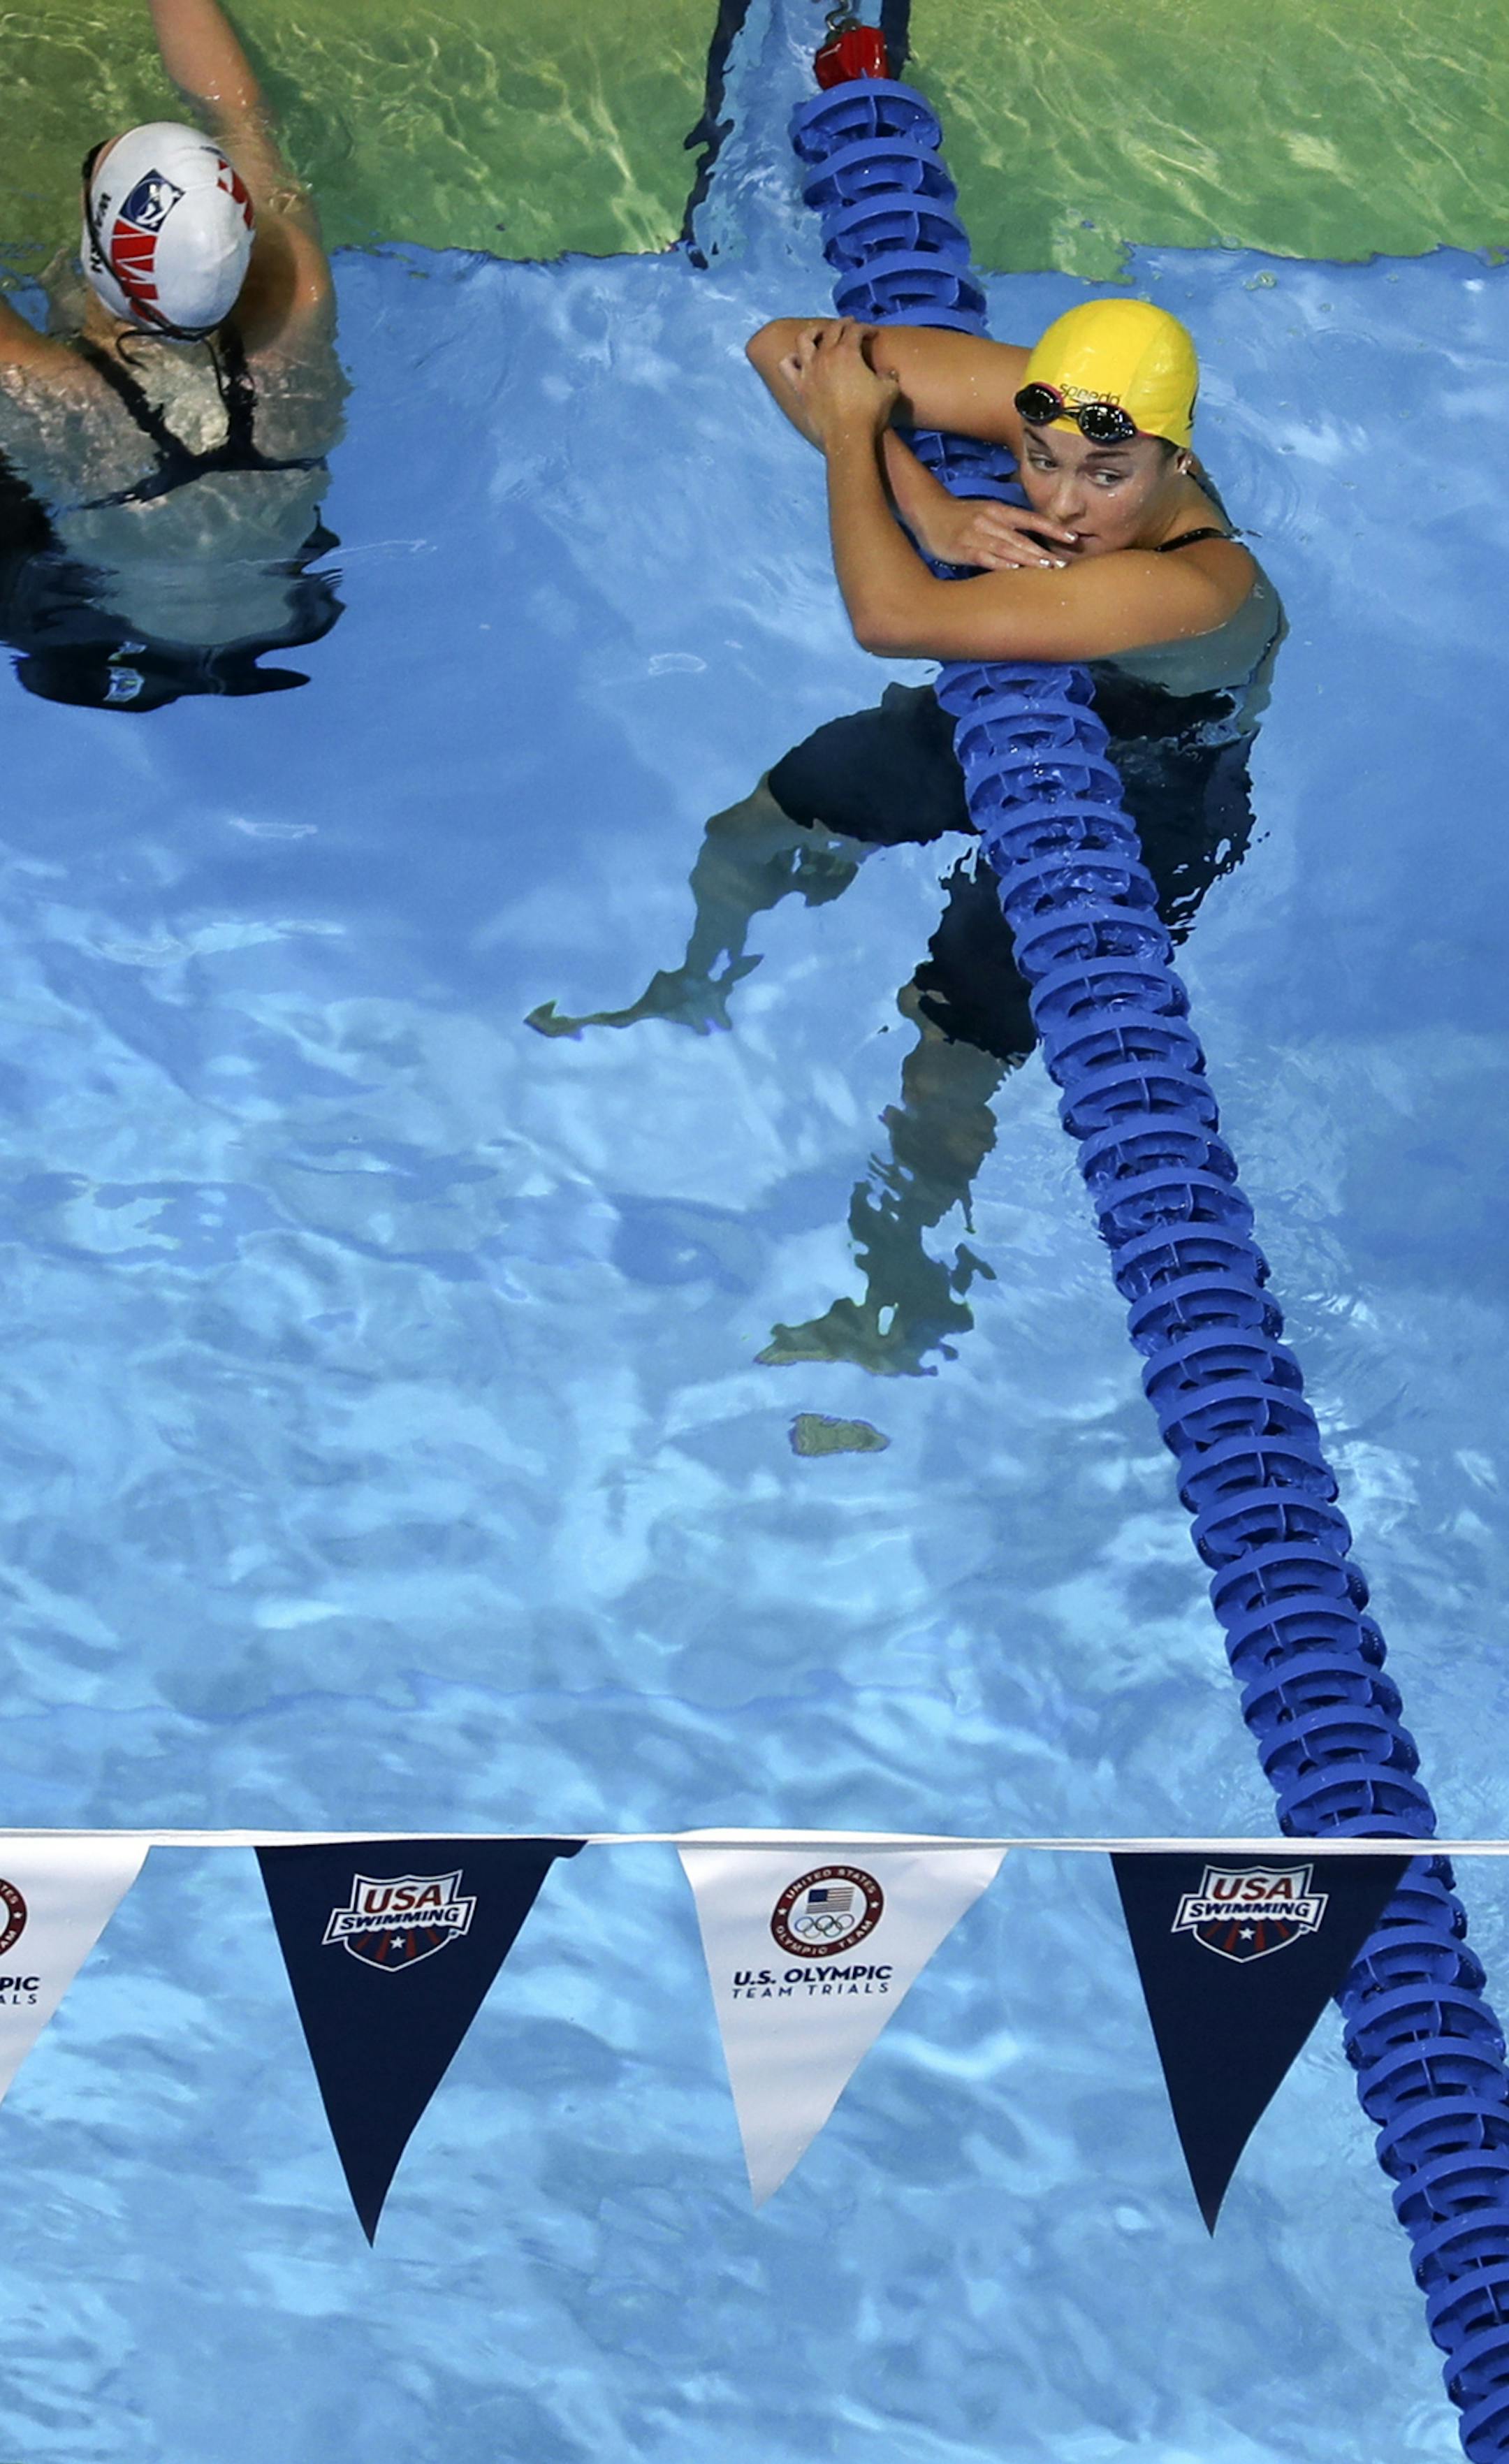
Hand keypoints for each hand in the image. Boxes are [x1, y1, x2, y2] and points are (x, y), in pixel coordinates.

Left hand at [777, 319, 898, 446]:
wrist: (848, 437)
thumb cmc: (871, 413)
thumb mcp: (890, 390)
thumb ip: (890, 377)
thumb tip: (890, 373)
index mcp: (848, 352)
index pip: (856, 330)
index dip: (866, 328)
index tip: (872, 333)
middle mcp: (825, 356)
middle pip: (832, 330)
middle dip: (843, 324)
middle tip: (850, 325)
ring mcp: (809, 370)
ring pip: (804, 340)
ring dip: (813, 332)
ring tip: (819, 333)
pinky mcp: (800, 387)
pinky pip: (787, 366)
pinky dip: (791, 359)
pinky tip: (797, 359)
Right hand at [924, 496, 1077, 569]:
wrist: (929, 511)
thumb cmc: (962, 517)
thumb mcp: (987, 514)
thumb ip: (1009, 526)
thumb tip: (1035, 542)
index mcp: (999, 511)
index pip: (1032, 520)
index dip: (1052, 529)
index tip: (1073, 538)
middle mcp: (990, 521)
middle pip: (1022, 537)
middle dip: (1044, 551)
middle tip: (1063, 564)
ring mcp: (976, 534)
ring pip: (1006, 547)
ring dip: (1027, 558)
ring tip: (1046, 568)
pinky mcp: (962, 548)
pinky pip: (984, 556)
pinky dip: (999, 563)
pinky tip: (1013, 569)